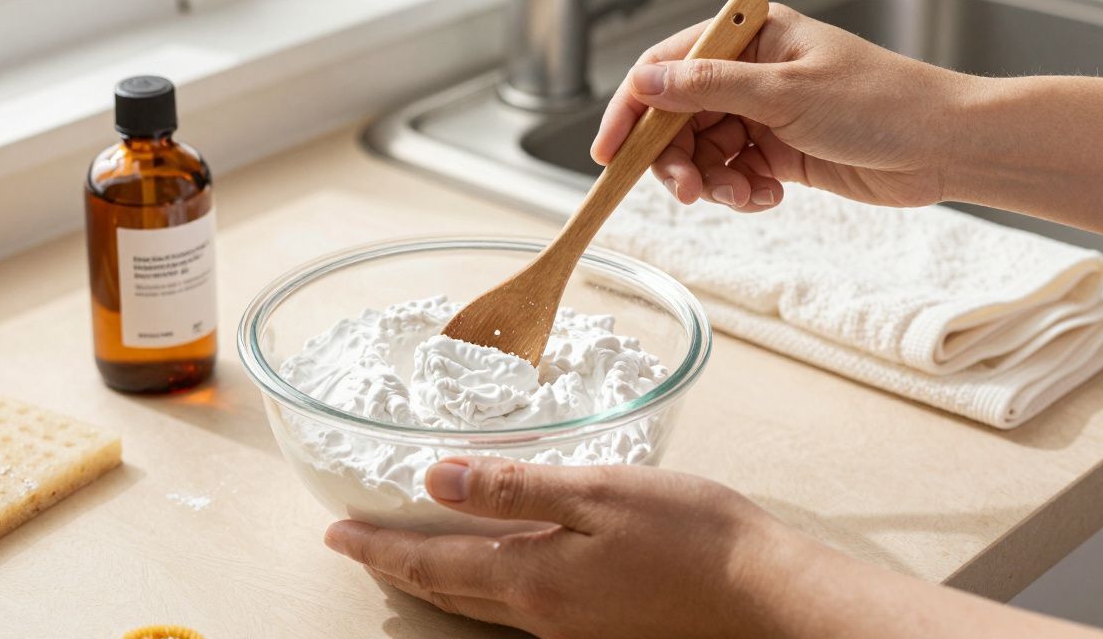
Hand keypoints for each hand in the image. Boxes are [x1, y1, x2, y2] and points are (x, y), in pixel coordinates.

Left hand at [324, 457, 1102, 638]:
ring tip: (405, 554)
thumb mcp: (598, 493)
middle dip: (396, 565)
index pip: (433, 563)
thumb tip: (436, 479)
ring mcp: (571, 625)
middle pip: (448, 589)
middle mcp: (541, 613)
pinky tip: (490, 567)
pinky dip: (481, 583)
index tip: (337, 534)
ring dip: (435, 577)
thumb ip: (514, 487)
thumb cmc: (692, 535)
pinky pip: (517, 604)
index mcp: (533, 578)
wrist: (765, 595)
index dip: (380, 547)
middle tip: (356, 545)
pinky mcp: (599, 623)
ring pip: (479, 600)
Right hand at [590, 3, 975, 210]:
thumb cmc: (880, 103)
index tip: (609, 153)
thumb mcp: (784, 93)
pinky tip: (768, 195)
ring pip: (701, 153)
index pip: (664, 69)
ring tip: (745, 194)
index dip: (631, 111)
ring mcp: (760, 112)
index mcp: (747, 37)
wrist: (941, 147)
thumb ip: (708, 88)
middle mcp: (748, 72)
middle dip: (677, 159)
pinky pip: (731, 174)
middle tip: (688, 192)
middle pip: (675, 119)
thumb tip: (647, 84)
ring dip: (714, 181)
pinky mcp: (775, 150)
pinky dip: (740, 191)